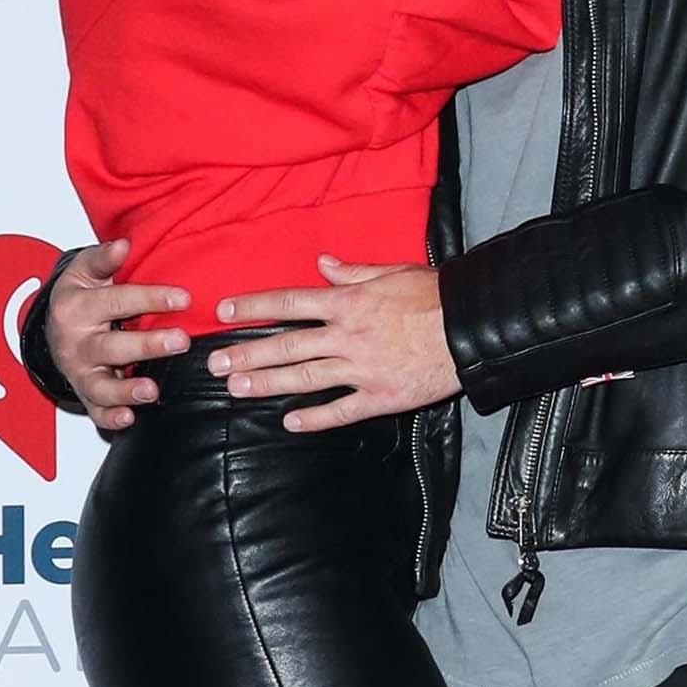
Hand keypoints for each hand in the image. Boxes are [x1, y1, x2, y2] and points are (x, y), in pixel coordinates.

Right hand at [43, 236, 188, 432]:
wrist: (52, 330)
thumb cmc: (77, 298)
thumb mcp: (84, 272)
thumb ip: (104, 258)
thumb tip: (124, 244)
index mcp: (75, 308)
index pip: (117, 301)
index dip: (151, 298)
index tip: (184, 298)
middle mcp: (76, 343)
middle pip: (112, 346)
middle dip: (147, 345)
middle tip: (180, 341)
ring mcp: (80, 372)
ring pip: (101, 386)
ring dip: (127, 390)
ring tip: (152, 390)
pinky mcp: (85, 394)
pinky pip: (96, 412)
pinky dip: (111, 418)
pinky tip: (130, 418)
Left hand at [209, 258, 455, 428]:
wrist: (471, 328)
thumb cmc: (434, 296)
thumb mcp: (391, 273)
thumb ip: (352, 272)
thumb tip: (322, 264)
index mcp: (348, 303)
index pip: (289, 303)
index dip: (253, 307)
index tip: (224, 311)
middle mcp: (348, 336)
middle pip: (287, 346)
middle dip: (247, 354)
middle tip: (215, 364)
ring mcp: (362, 368)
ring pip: (305, 378)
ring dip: (268, 384)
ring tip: (237, 389)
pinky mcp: (380, 396)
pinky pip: (341, 410)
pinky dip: (315, 418)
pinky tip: (289, 422)